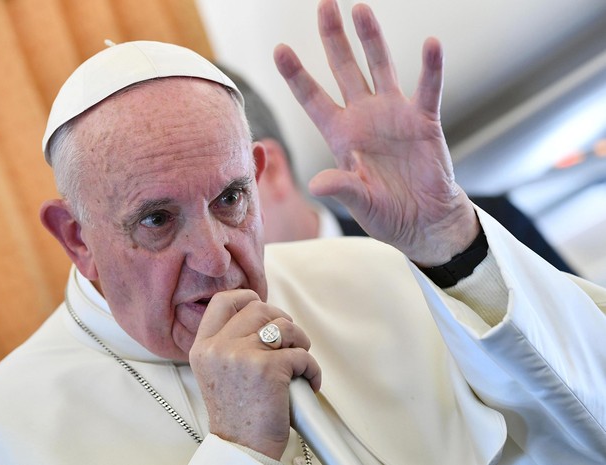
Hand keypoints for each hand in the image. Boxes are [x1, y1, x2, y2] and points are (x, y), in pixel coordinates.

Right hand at [189, 289, 320, 459]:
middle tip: (289, 340)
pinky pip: (302, 354)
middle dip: (282, 320)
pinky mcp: (269, 368)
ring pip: (285, 327)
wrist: (242, 449)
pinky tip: (309, 382)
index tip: (263, 309)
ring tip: (300, 361)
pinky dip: (312, 368)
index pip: (223, 301)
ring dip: (300, 342)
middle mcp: (219, 347)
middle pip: (259, 308)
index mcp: (203, 347)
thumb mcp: (217, 373)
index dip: (247, 298)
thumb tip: (262, 320)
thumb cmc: (236, 416)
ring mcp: (243, 355)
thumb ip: (229, 343)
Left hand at [274, 0, 478, 265]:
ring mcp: (394, 115)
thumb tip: (317, 183)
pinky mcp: (423, 121)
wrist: (423, 220)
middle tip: (325, 4)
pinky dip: (430, 68)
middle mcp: (364, 117)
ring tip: (361, 9)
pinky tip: (431, 45)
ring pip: (381, 68)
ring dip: (372, 39)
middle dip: (333, 38)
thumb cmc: (386, 213)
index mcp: (341, 135)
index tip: (280, 49)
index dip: (297, 75)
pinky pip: (428, 89)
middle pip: (345, 70)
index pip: (313, 99)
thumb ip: (342, 188)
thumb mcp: (359, 203)